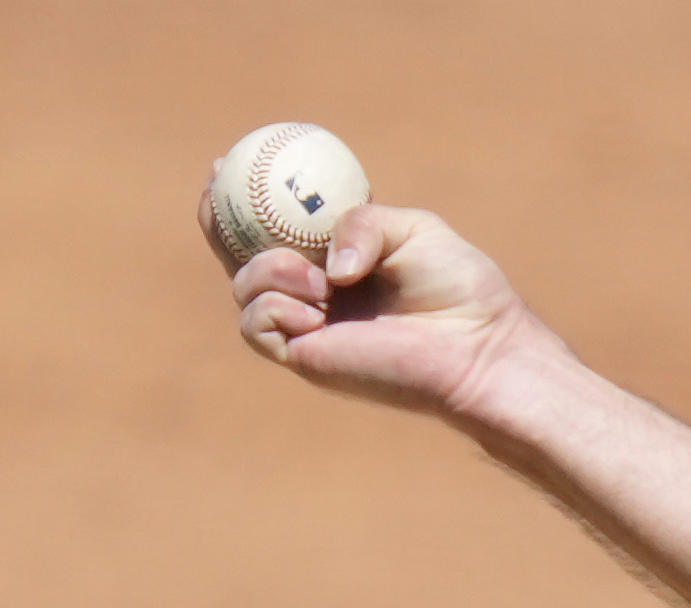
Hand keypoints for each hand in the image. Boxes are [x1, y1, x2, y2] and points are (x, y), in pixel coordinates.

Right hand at [222, 203, 540, 418]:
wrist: (477, 345)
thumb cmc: (458, 287)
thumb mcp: (410, 229)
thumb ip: (361, 221)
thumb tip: (327, 268)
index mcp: (335, 258)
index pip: (277, 226)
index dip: (243, 198)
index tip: (223, 165)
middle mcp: (315, 292)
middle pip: (241, 256)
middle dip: (217, 224)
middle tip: (213, 189)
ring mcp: (307, 327)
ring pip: (243, 289)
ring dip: (267, 272)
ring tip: (321, 281)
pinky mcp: (306, 359)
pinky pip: (255, 327)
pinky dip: (273, 306)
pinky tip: (315, 308)